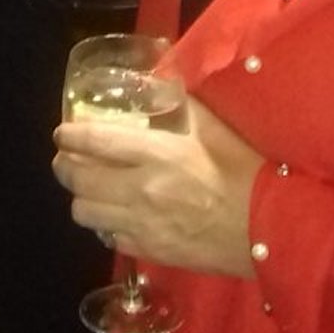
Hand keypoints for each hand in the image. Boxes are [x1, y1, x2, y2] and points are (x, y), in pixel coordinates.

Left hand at [52, 91, 264, 277]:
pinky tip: (116, 215)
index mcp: (156, 153)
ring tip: (89, 189)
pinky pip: (109, 237)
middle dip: (65, 166)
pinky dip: (105, 224)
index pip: (94, 140)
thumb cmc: (244, 169)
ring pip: (84, 213)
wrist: (270, 228)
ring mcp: (142, 224)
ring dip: (81, 198)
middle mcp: (141, 190)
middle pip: (78, 179)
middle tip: (67, 159)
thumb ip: (179, 101)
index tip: (63, 132)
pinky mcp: (150, 251)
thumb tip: (156, 81)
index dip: (71, 135)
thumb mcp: (213, 126)